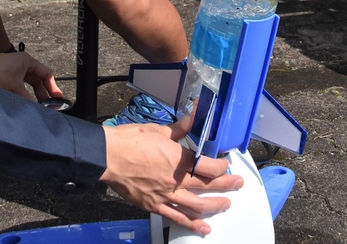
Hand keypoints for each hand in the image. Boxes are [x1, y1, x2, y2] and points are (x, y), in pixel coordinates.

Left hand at [0, 50, 63, 101]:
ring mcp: (16, 71)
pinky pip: (22, 87)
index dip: (52, 87)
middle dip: (44, 93)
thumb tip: (38, 109)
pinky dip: (26, 95)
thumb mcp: (14, 86)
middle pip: (38, 80)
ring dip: (34, 95)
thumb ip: (27, 98)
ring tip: (40, 107)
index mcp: (28, 62)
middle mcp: (24, 65)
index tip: (58, 99)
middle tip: (50, 106)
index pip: (46, 74)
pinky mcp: (9, 77)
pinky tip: (27, 103)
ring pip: (30, 85)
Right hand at [100, 117, 242, 235]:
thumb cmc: (131, 141)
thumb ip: (179, 128)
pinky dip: (193, 224)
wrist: (108, 157)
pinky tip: (204, 228)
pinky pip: (178, 218)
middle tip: (238, 184)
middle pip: (208, 185)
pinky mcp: (155, 206)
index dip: (221, 166)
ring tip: (226, 205)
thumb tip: (192, 118)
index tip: (225, 164)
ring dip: (215, 206)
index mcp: (178, 158)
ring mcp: (166, 195)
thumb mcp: (158, 130)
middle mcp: (176, 179)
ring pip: (197, 205)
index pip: (209, 166)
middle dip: (226, 185)